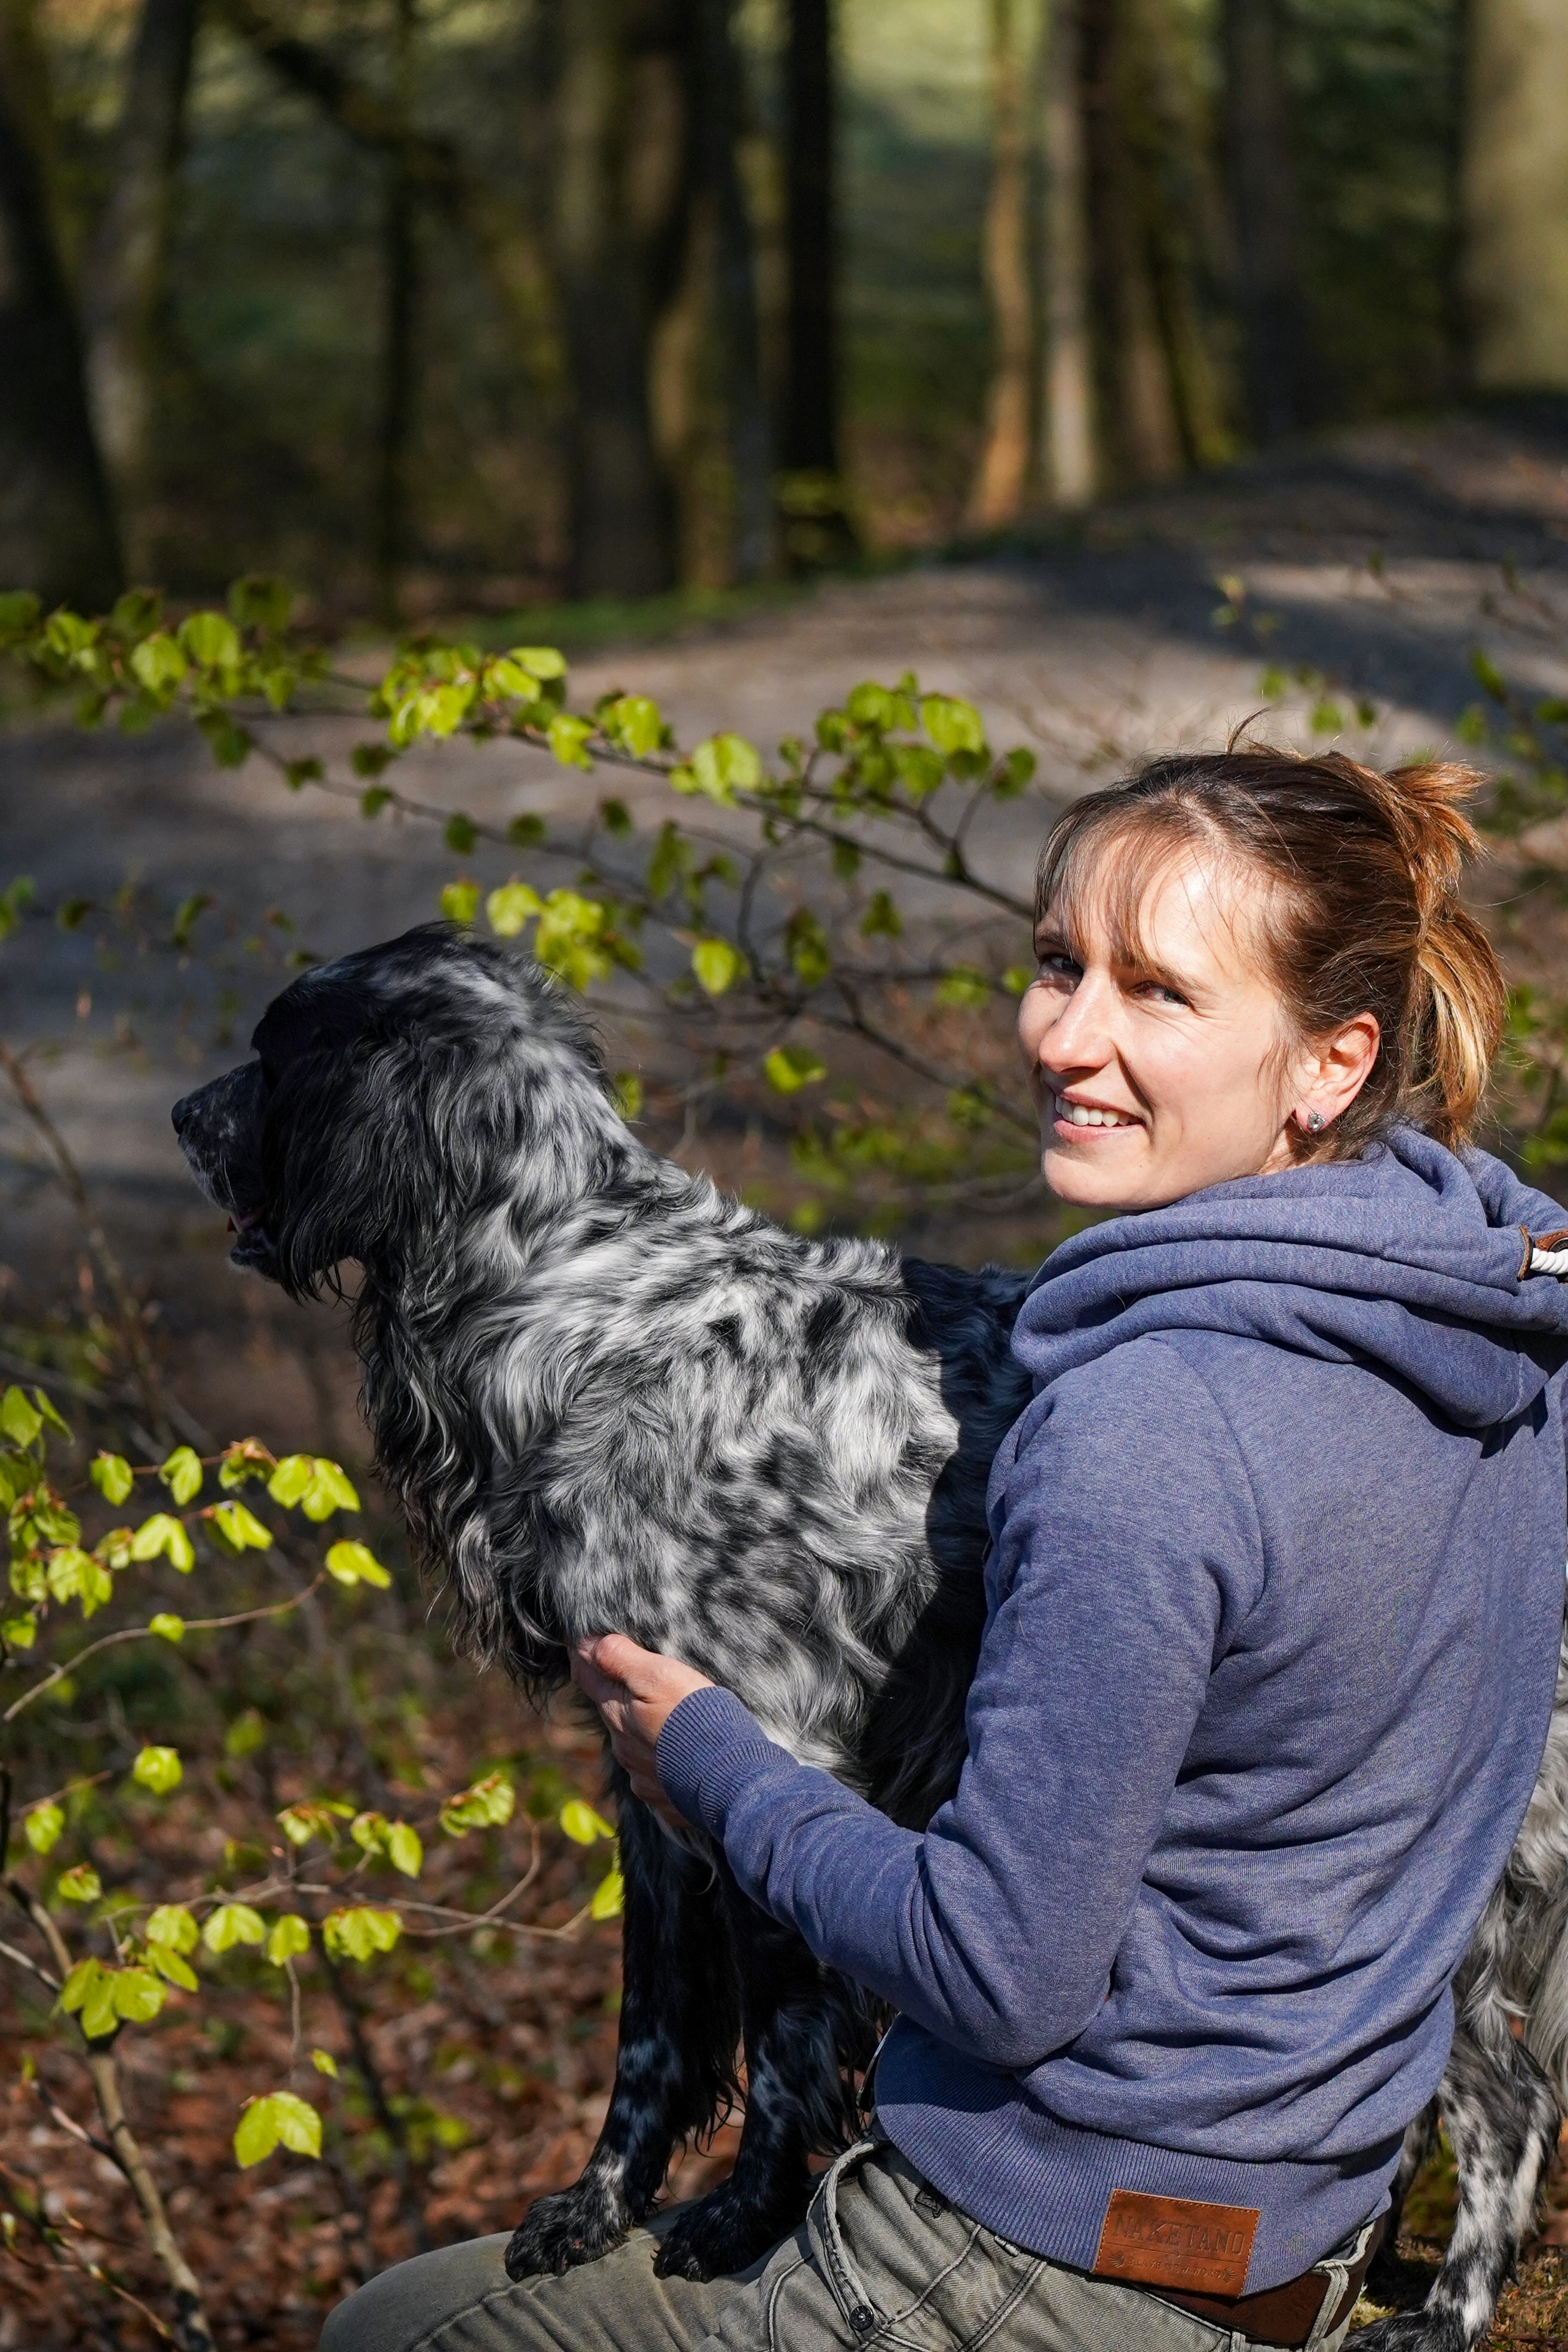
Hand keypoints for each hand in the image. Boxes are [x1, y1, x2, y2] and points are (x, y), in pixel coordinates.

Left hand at [570, 1633, 712, 1830]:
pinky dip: (656, 1758)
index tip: (574, 1637)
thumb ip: (621, 1659)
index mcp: (617, 1713)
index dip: (580, 1653)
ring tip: (647, 1712)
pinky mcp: (663, 1796)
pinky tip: (669, 1755)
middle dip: (607, 1689)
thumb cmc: (694, 1719)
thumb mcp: (658, 1676)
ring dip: (633, 1726)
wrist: (727, 1778)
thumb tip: (587, 1642)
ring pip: (629, 1743)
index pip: (588, 1676)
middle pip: (607, 1710)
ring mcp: (641, 1775)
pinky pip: (652, 1773)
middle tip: (608, 1668)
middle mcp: (623, 1747)